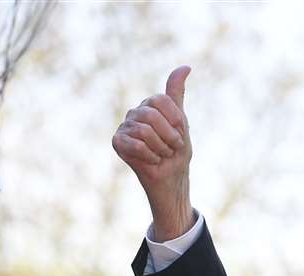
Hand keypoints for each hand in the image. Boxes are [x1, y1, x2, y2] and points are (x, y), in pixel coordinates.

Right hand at [112, 66, 193, 237]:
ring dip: (160, 149)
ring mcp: (124, 126)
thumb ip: (177, 94)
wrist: (171, 180)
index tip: (180, 135)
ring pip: (145, 131)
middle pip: (152, 115)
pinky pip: (136, 145)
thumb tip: (186, 66)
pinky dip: (150, 156)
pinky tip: (151, 161)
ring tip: (161, 155)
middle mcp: (135, 112)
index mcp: (150, 105)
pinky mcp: (117, 142)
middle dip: (169, 137)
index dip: (174, 120)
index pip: (160, 100)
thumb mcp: (181, 122)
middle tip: (171, 149)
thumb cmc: (177, 153)